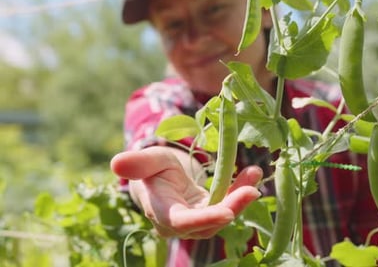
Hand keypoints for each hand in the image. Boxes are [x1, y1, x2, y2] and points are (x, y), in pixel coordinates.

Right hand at [110, 146, 261, 238]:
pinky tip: (252, 175)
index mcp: (161, 212)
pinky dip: (240, 191)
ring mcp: (197, 222)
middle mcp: (180, 224)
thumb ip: (136, 163)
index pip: (183, 222)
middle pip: (209, 223)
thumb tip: (116, 163)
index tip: (228, 212)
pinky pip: (228, 206)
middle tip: (253, 189)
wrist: (160, 177)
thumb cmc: (151, 168)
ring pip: (222, 216)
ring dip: (240, 197)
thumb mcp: (147, 160)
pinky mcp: (209, 215)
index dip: (205, 219)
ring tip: (254, 174)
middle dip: (233, 206)